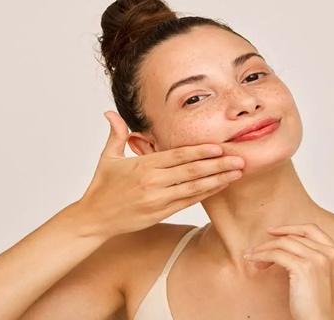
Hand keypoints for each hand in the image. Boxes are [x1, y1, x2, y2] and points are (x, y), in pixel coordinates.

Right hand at [75, 111, 244, 238]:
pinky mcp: (160, 213)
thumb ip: (116, 134)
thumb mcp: (107, 158)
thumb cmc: (102, 187)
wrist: (93, 219)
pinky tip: (220, 186)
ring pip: (194, 188)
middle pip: (191, 171)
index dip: (200, 151)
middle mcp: (153, 183)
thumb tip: (110, 113)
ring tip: (236, 173)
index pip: (178, 155)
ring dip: (218, 180)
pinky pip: (188, 202)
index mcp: (143, 166)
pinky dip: (205, 194)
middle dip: (218, 165)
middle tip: (240, 159)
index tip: (220, 147)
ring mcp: (158, 200)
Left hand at [243, 223, 333, 319]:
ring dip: (264, 249)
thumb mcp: (325, 275)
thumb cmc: (322, 306)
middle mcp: (329, 252)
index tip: (274, 232)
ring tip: (253, 256)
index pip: (310, 229)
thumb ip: (315, 258)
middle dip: (272, 242)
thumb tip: (287, 247)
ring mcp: (317, 259)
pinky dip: (262, 255)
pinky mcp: (303, 267)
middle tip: (258, 249)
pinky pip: (276, 254)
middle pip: (294, 237)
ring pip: (283, 243)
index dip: (290, 228)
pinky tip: (255, 260)